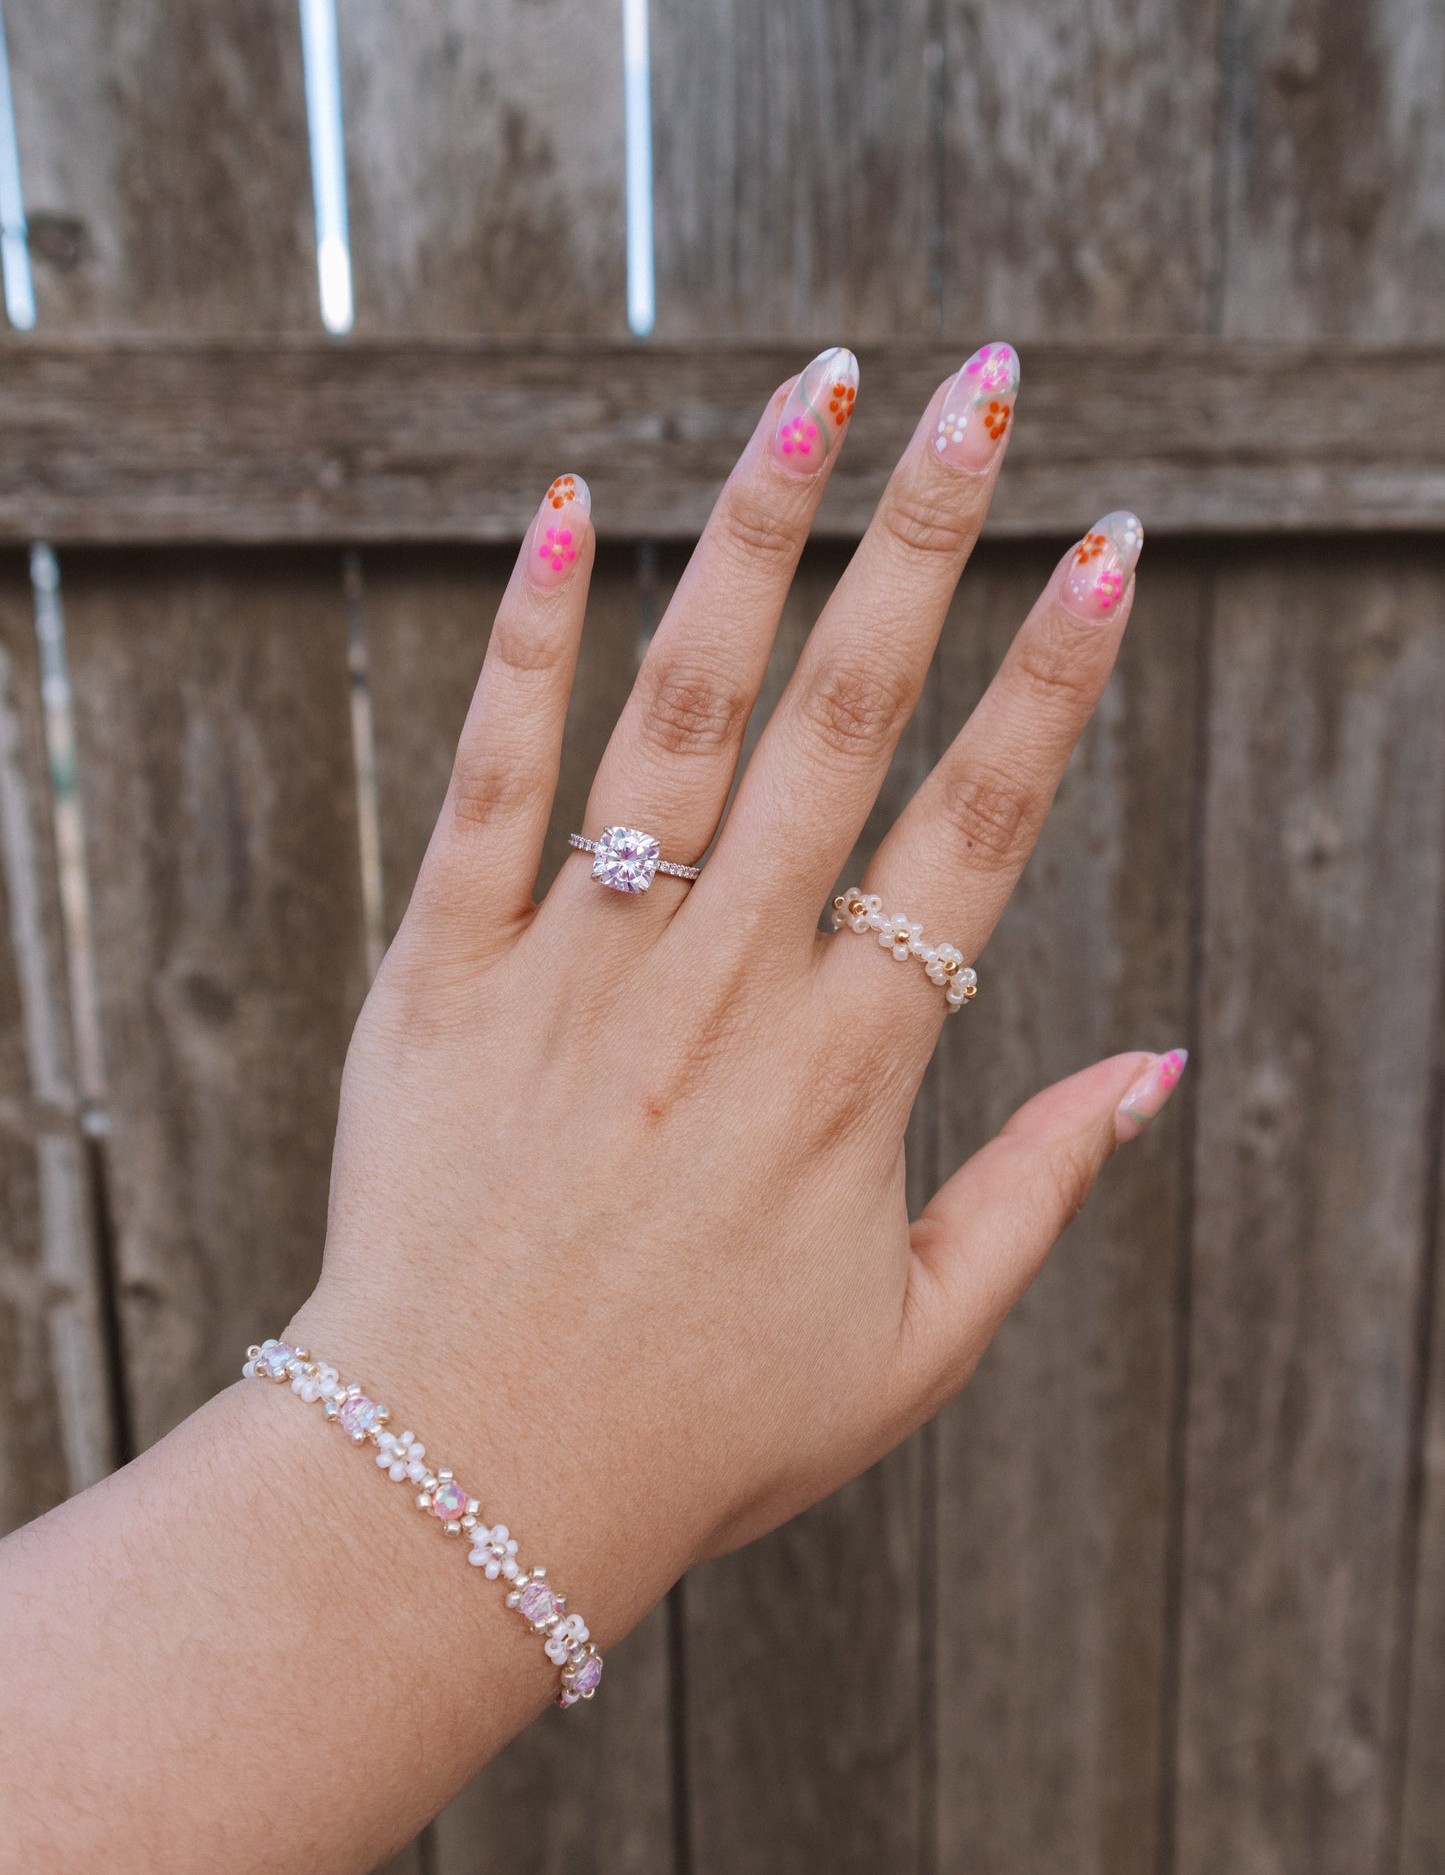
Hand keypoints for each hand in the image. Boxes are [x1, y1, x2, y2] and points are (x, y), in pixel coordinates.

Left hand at [301, 343, 1185, 1640]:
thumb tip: (1159, 1066)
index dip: (1054, 678)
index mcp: (845, 1077)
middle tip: (982, 387)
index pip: (978, 831)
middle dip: (926, 538)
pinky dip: (524, 644)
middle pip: (846, 724)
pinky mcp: (438, 975)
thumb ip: (1036, 1194)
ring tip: (812, 392)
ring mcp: (572, 970)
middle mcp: (718, 992)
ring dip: (751, 541)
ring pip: (678, 713)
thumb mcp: (910, 1347)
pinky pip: (488, 782)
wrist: (454, 1487)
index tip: (1111, 543)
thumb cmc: (696, 1432)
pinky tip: (561, 508)